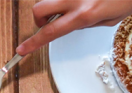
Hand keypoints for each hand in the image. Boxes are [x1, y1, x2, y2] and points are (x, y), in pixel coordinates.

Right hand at [16, 0, 131, 54]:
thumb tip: (73, 23)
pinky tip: (86, 0)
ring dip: (58, 5)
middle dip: (40, 18)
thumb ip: (86, 22)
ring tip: (77, 5)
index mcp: (84, 14)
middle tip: (51, 21)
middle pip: (40, 9)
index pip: (50, 32)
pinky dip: (70, 1)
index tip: (21, 50)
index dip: (33, 43)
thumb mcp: (109, 19)